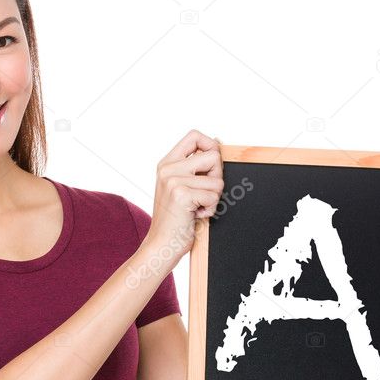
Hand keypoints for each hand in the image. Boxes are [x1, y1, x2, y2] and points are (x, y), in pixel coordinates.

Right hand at [148, 129, 224, 258]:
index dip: (211, 145)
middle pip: (213, 156)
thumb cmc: (174, 219)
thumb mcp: (180, 187)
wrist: (161, 244)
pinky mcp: (181, 194)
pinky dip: (210, 210)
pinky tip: (195, 215)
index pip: (194, 135)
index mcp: (167, 163)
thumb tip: (217, 143)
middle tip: (204, 194)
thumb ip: (194, 166)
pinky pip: (214, 197)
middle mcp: (168, 169)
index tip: (211, 165)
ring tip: (196, 207)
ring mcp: (173, 180)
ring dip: (213, 199)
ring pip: (217, 181)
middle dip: (217, 177)